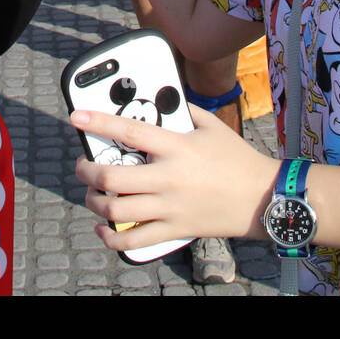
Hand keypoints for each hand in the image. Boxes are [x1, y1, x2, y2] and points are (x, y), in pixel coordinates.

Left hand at [71, 105, 277, 252]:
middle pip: (112, 177)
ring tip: (91, 193)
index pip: (130, 131)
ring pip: (116, 210)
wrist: (263, 197)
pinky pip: (134, 241)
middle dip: (86, 171)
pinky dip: (111, 238)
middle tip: (81, 165)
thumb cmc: (237, 158)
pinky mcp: (175, 230)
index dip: (98, 122)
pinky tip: (104, 229)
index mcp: (178, 148)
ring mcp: (170, 207)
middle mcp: (170, 178)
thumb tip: (159, 98)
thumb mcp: (211, 126)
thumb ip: (182, 110)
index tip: (76, 117)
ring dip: (94, 201)